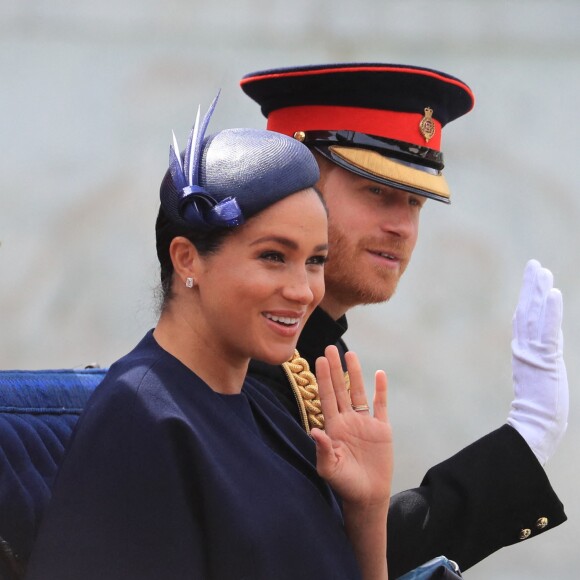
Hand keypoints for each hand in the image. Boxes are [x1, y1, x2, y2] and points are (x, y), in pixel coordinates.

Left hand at [311, 346, 392, 507]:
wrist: (367, 496)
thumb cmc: (345, 484)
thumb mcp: (330, 469)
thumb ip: (324, 450)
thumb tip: (314, 431)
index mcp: (334, 427)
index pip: (327, 397)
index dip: (323, 379)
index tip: (319, 360)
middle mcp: (347, 420)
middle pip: (340, 389)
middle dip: (335, 369)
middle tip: (329, 347)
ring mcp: (365, 423)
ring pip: (359, 392)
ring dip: (355, 373)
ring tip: (350, 354)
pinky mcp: (382, 429)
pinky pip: (381, 405)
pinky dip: (381, 390)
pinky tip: (379, 374)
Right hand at [507, 259, 567, 464]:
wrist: (533, 428)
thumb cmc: (538, 414)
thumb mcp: (539, 385)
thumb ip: (538, 369)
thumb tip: (538, 364)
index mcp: (525, 353)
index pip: (526, 320)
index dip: (528, 299)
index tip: (532, 281)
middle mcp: (525, 348)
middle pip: (528, 311)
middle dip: (531, 286)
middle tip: (535, 264)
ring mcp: (533, 352)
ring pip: (535, 315)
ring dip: (538, 291)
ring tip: (542, 270)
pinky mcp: (544, 359)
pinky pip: (548, 330)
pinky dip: (550, 311)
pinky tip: (552, 292)